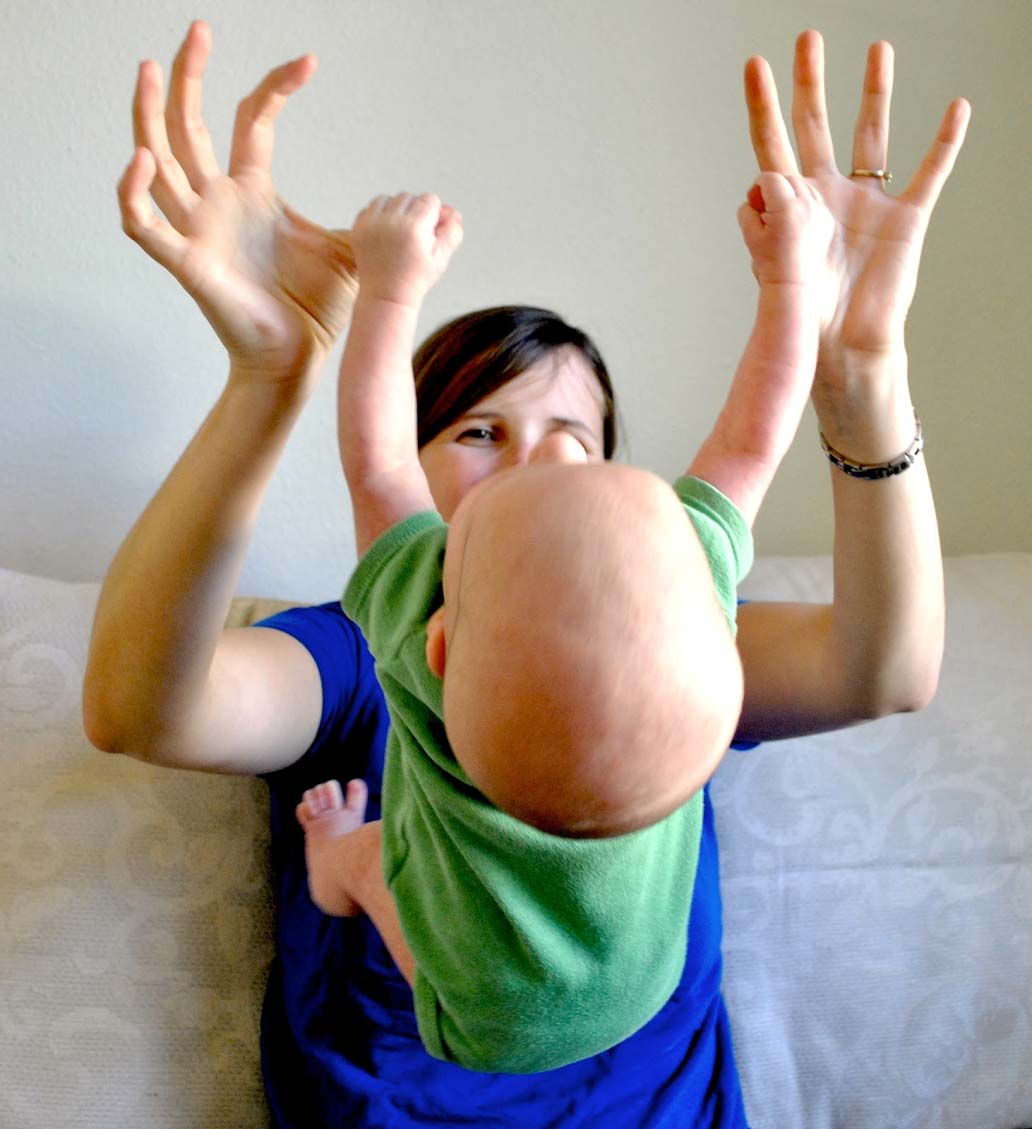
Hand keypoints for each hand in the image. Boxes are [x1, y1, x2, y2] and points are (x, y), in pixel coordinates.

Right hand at [117, 21, 357, 383]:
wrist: (297, 359)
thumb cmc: (314, 311)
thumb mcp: (344, 250)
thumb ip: (355, 220)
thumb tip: (389, 208)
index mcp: (253, 192)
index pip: (253, 120)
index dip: (275, 86)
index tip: (309, 62)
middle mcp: (217, 203)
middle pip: (188, 126)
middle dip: (190, 76)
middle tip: (198, 28)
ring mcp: (197, 229)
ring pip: (156, 161)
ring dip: (148, 114)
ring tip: (152, 68)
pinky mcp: (186, 263)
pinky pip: (144, 224)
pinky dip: (133, 193)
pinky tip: (141, 159)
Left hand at [351, 192, 462, 308]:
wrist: (386, 296)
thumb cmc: (415, 279)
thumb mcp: (441, 258)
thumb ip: (451, 232)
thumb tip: (452, 212)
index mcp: (414, 228)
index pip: (429, 200)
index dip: (434, 214)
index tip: (430, 231)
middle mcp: (391, 222)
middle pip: (408, 197)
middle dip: (414, 211)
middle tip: (414, 235)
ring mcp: (372, 223)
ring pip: (388, 199)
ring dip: (396, 210)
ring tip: (399, 232)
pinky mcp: (358, 227)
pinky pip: (371, 207)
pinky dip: (379, 215)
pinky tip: (385, 233)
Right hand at [738, 171, 835, 291]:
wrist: (794, 285)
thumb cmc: (772, 265)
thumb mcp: (750, 236)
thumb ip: (747, 211)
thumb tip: (752, 201)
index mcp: (786, 207)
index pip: (769, 179)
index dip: (757, 188)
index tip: (754, 202)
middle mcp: (807, 205)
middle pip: (787, 179)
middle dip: (773, 189)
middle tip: (764, 209)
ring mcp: (820, 212)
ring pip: (803, 186)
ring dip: (789, 194)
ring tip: (779, 216)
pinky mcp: (827, 221)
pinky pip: (814, 200)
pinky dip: (802, 204)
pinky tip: (794, 222)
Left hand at [744, 31, 969, 375]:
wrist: (841, 349)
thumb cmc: (805, 317)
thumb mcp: (777, 267)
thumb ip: (770, 223)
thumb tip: (762, 181)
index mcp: (791, 207)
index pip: (773, 145)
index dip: (763, 106)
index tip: (755, 65)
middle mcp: (827, 196)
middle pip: (817, 126)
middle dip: (811, 82)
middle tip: (809, 38)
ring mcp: (866, 203)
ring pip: (873, 135)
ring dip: (875, 93)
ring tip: (878, 50)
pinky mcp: (905, 220)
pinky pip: (930, 173)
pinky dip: (945, 142)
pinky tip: (956, 107)